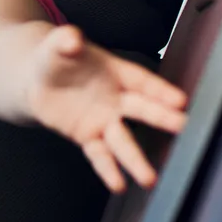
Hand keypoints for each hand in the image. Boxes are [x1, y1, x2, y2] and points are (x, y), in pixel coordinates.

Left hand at [26, 25, 187, 192]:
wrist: (37, 80)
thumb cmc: (55, 59)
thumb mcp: (58, 46)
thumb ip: (65, 42)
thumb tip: (70, 37)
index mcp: (116, 72)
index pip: (141, 81)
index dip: (160, 90)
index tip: (180, 99)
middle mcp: (116, 99)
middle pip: (142, 109)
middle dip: (162, 118)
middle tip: (183, 127)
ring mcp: (104, 120)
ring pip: (123, 140)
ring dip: (135, 159)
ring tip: (149, 179)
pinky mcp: (89, 136)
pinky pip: (99, 154)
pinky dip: (107, 169)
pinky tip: (118, 184)